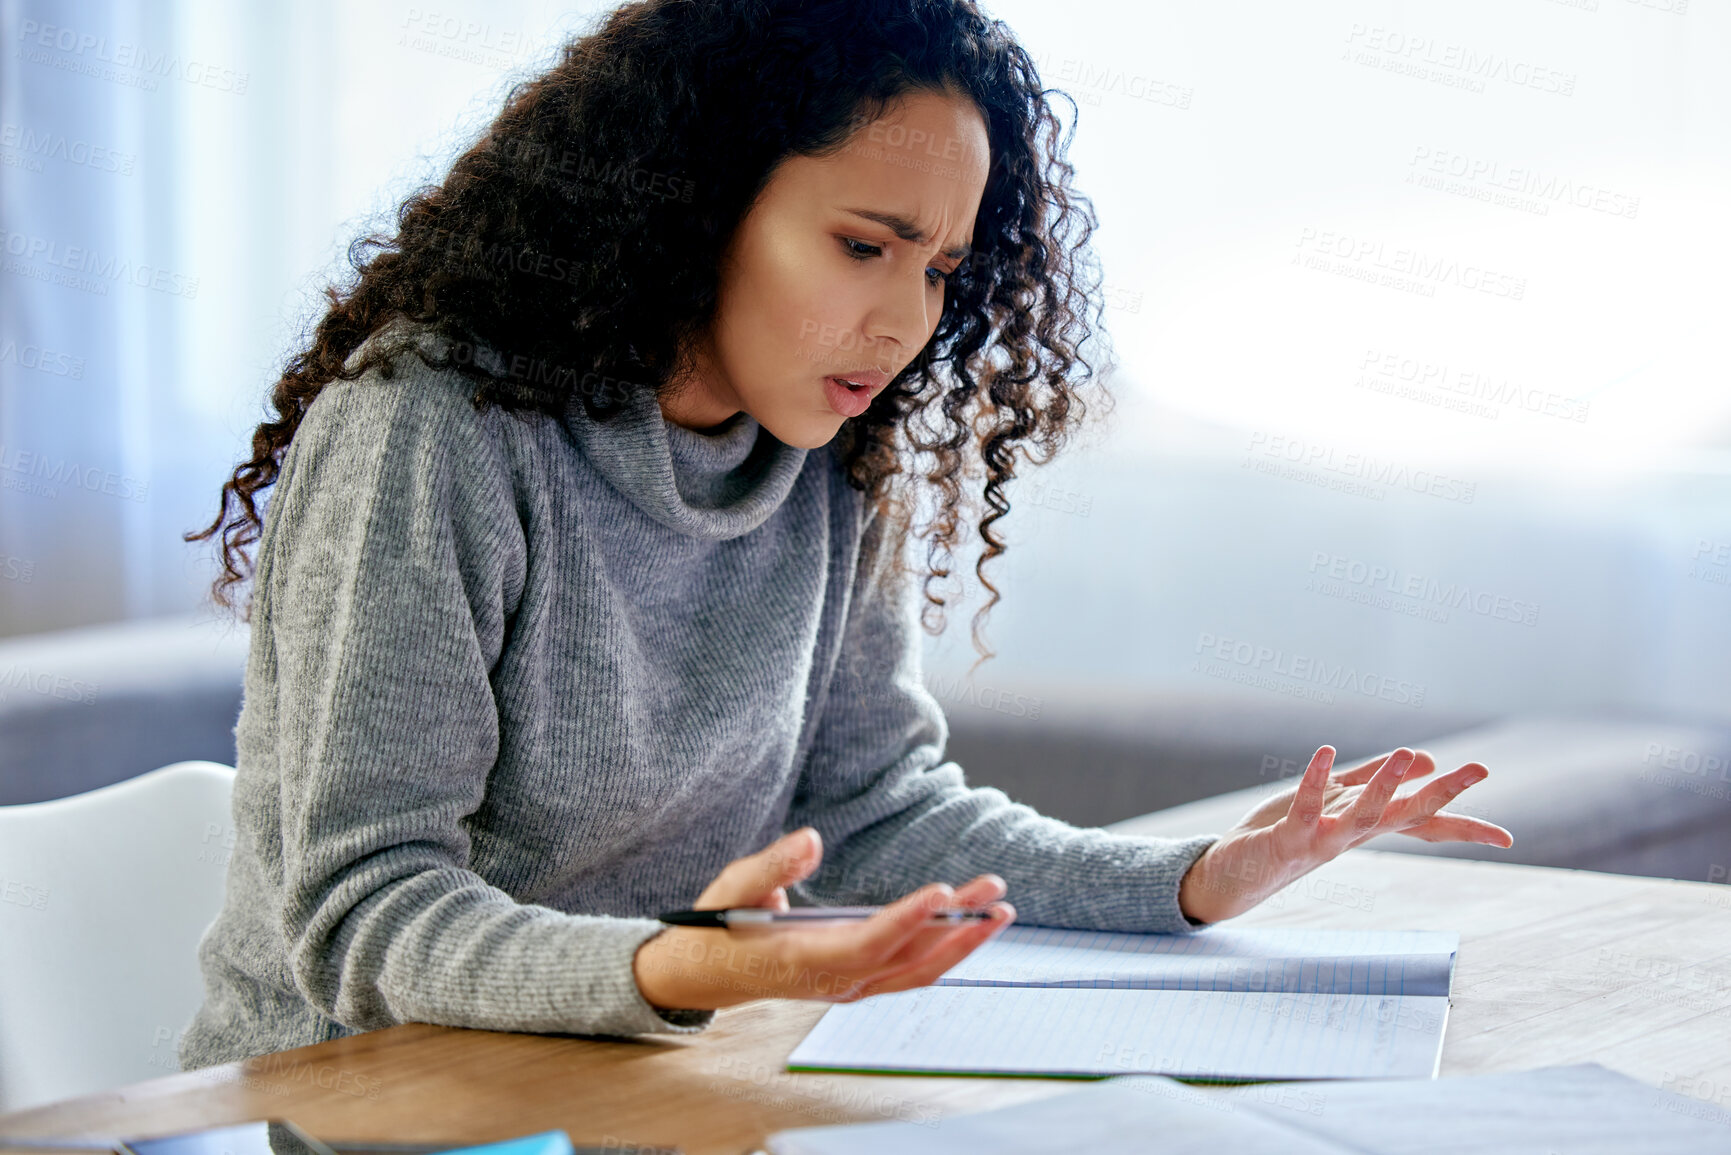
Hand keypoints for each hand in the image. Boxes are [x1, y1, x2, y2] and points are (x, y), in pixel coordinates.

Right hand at [632, 826, 1014, 1011]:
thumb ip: (773, 866)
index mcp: (802, 958)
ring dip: (960, 943)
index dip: (908, 922)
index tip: (944, 893)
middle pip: (908, 962)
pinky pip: (909, 972)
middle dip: (957, 931)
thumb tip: (812, 839)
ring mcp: (848, 986)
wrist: (703, 974)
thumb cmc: (717, 926)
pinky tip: (967, 927)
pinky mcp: (856, 981)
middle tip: (996, 896)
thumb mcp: (734, 887)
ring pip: (916, 972)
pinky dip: (944, 952)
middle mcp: (833, 980)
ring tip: (997, 909)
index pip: (868, 944)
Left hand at [1177, 745, 1512, 923]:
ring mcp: (1322, 841)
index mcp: (1366, 827)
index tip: (1508, 839)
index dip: (1464, 829)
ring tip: (1408, 751)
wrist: (1235, 874)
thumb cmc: (1288, 835)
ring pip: (1362, 814)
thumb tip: (1424, 762)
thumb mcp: (1336, 804)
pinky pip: (1305, 806)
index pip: (1423, 826)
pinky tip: (1327, 752)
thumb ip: (1375, 783)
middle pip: (1406, 815)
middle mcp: (1352, 837)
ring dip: (1385, 784)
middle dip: (1443, 792)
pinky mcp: (1288, 838)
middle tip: (1482, 768)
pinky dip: (1317, 780)